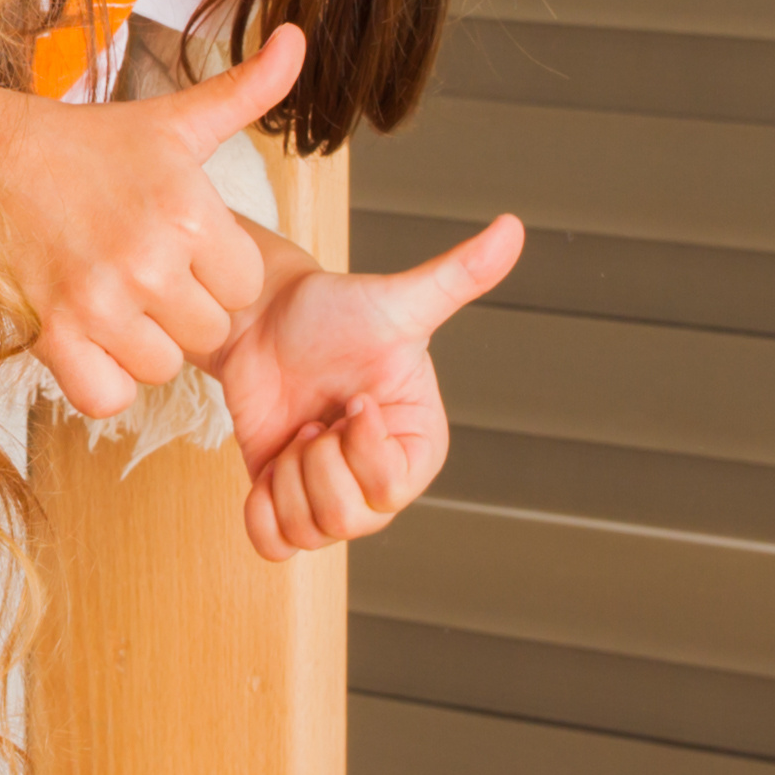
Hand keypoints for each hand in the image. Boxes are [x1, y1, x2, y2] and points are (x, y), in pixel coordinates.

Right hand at [0, 26, 309, 417]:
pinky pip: (108, 396)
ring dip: (144, 344)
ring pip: (162, 367)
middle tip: (145, 271)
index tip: (183, 246)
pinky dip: (102, 378)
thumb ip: (245, 90)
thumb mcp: (172, 120)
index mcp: (186, 208)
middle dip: (184, 308)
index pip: (245, 285)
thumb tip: (298, 39)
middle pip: (209, 332)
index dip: (217, 270)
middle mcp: (146, 259)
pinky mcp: (51, 336)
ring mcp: (96, 302)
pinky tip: (90, 337)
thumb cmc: (83, 146)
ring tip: (116, 299)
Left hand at [215, 213, 521, 560]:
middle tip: (316, 416)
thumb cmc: (332, 313)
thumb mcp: (396, 300)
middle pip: (347, 519)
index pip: (392, 486)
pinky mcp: (284, 501)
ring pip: (308, 532)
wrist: (263, 324)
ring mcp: (331, 495)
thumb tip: (513, 229)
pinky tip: (269, 463)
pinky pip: (274, 545)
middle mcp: (380, 479)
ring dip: (286, 477)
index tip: (352, 398)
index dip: (360, 446)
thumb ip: (456, 277)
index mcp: (419, 444)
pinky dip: (261, 512)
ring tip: (297, 430)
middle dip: (316, 462)